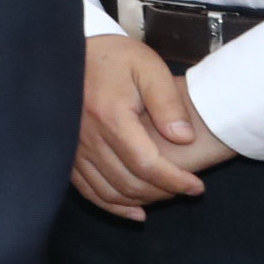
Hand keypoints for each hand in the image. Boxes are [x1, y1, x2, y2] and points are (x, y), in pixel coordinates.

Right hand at [72, 33, 234, 217]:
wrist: (70, 52)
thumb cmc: (113, 58)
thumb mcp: (148, 68)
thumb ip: (168, 103)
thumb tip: (184, 138)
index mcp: (110, 116)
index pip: (146, 165)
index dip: (175, 181)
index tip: (197, 187)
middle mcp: (87, 136)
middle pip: (128, 183)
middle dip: (163, 193)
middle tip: (186, 189)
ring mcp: (73, 147)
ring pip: (108, 191)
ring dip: (141, 201)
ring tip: (165, 195)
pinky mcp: (66, 153)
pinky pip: (86, 189)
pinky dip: (112, 205)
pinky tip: (135, 210)